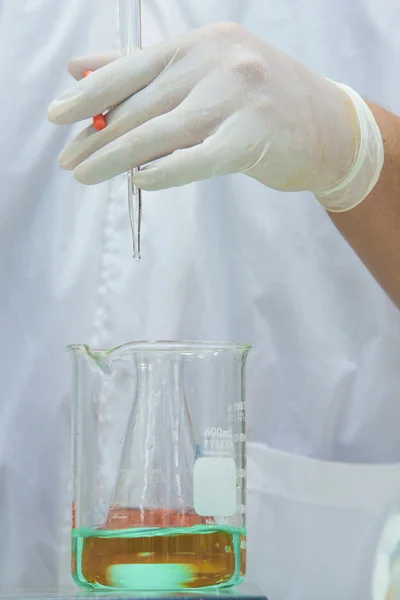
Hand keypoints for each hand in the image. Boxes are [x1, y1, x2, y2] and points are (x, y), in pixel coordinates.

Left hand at [48, 22, 382, 210]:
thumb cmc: (261, 103)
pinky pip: (196, 158)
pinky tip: (137, 182)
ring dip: (115, 157)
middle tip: (69, 160)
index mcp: (201, 43)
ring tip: (85, 175)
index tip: (57, 117)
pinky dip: (163, 171)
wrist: (330, 128)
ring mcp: (238, 98)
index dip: (90, 94)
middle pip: (140, 105)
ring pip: (160, 132)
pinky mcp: (253, 138)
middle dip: (97, 136)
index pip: (131, 68)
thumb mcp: (205, 72)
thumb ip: (144, 71)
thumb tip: (80, 69)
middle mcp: (217, 62)